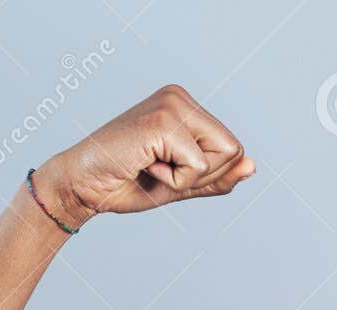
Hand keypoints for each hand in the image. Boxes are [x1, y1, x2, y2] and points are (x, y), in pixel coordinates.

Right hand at [35, 84, 254, 224]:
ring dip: (186, 178)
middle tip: (158, 168)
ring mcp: (171, 105)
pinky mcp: (162, 122)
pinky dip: (173, 181)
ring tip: (150, 164)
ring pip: (221, 158)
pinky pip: (198, 167)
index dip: (209, 174)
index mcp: (186, 104)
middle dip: (202, 176)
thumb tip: (253, 166)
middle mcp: (180, 96)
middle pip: (234, 151)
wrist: (83, 186)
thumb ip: (218, 176)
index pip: (233, 148)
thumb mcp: (182, 184)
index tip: (167, 167)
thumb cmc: (126, 182)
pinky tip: (143, 164)